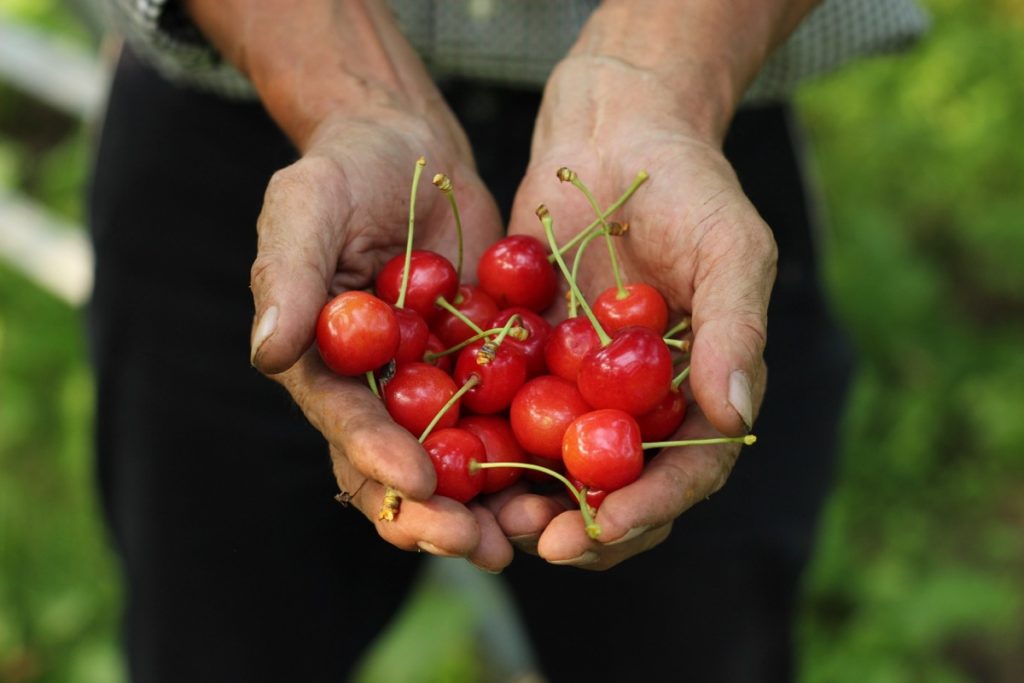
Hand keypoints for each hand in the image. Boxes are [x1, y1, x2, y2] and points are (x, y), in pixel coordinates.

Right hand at [248, 110, 512, 571]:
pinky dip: (542, 452)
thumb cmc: (343, 172)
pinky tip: (577, 477)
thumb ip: (286, 273)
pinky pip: (515, 418)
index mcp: (328, 371)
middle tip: (479, 545)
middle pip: (404, 472)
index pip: (347, 428)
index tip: (416, 482)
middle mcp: (382, 395)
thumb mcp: (306, 206)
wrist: (411, 151)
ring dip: (495, 506)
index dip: (377, 458)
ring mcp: (439, 388)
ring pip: (464, 464)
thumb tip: (270, 351)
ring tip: (534, 530)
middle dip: (438, 516)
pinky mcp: (490, 371)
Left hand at [495, 52, 775, 567]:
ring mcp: (582, 388)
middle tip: (536, 539)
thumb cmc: (689, 183)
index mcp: (701, 391)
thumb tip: (736, 412)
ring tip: (489, 515)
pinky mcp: (529, 362)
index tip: (603, 524)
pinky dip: (483, 442)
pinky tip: (449, 457)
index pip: (686, 472)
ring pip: (555, 468)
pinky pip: (505, 414)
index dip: (649, 508)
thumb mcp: (728, 245)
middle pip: (617, 489)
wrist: (613, 133)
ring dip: (526, 499)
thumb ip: (734, 327)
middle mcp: (640, 404)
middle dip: (580, 524)